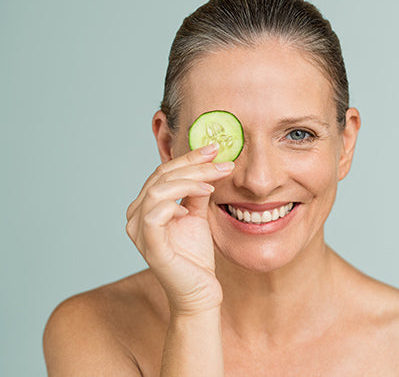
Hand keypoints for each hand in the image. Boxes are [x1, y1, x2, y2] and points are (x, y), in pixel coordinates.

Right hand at [125, 143, 233, 314]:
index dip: (189, 157)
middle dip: (194, 165)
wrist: (199, 292)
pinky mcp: (150, 246)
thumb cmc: (195, 257)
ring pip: (158, 190)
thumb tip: (209, 165)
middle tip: (221, 160)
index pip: (164, 172)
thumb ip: (197, 192)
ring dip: (189, 181)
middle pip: (162, 176)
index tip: (214, 148)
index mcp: (146, 206)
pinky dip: (175, 203)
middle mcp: (136, 216)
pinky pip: (156, 214)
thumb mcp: (198, 216)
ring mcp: (140, 231)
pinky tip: (193, 205)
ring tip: (213, 183)